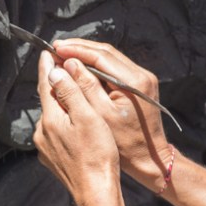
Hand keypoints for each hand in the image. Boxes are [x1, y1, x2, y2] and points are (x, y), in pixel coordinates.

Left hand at [33, 51, 121, 205]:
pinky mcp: (52, 159)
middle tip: (65, 67)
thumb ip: (70, 92)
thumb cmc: (97, 155)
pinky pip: (56, 132)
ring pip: (53, 116)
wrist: (96, 193)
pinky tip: (76, 124)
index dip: (48, 66)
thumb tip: (54, 71)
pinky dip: (64, 122)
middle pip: (48, 99)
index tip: (49, 51)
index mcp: (50, 118)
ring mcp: (45, 147)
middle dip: (56, 83)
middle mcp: (42, 132)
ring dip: (61, 104)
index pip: (46, 84)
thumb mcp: (88, 118)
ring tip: (74, 93)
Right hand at [50, 39, 172, 190]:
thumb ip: (85, 86)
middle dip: (81, 48)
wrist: (149, 158)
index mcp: (135, 82)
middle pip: (107, 52)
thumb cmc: (125, 143)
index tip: (56, 48)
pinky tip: (81, 67)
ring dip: (88, 54)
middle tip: (57, 47)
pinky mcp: (140, 84)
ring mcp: (143, 78)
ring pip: (111, 57)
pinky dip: (97, 64)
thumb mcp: (100, 115)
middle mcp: (142, 75)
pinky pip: (115, 67)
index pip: (101, 56)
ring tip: (65, 54)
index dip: (76, 50)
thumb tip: (68, 63)